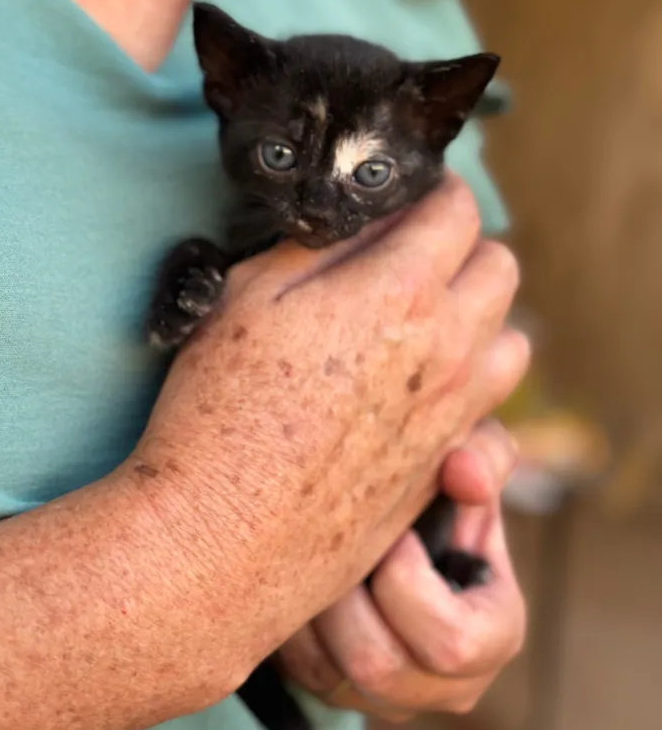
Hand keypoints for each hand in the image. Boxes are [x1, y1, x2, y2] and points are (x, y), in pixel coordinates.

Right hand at [124, 174, 528, 682]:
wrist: (225, 539)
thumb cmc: (219, 415)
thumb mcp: (246, 298)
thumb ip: (318, 247)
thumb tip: (360, 222)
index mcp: (400, 295)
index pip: (456, 211)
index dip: (434, 189)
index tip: (412, 194)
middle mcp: (447, 352)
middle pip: (500, 268)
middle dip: (464, 246)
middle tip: (414, 254)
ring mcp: (454, 415)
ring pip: (511, 339)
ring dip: (479, 316)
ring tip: (424, 322)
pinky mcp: (442, 464)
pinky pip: (492, 408)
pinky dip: (472, 380)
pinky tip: (422, 388)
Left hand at [277, 419, 524, 719]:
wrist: (399, 519)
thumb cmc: (442, 490)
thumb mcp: (472, 459)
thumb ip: (484, 454)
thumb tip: (464, 473)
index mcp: (493, 635)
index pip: (451, 643)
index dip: (407, 582)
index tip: (394, 533)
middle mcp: (444, 685)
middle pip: (377, 665)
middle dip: (346, 591)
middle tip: (339, 534)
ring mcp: (387, 698)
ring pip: (325, 672)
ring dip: (311, 601)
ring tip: (315, 545)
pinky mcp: (335, 693)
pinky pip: (295, 669)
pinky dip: (287, 614)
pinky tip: (294, 567)